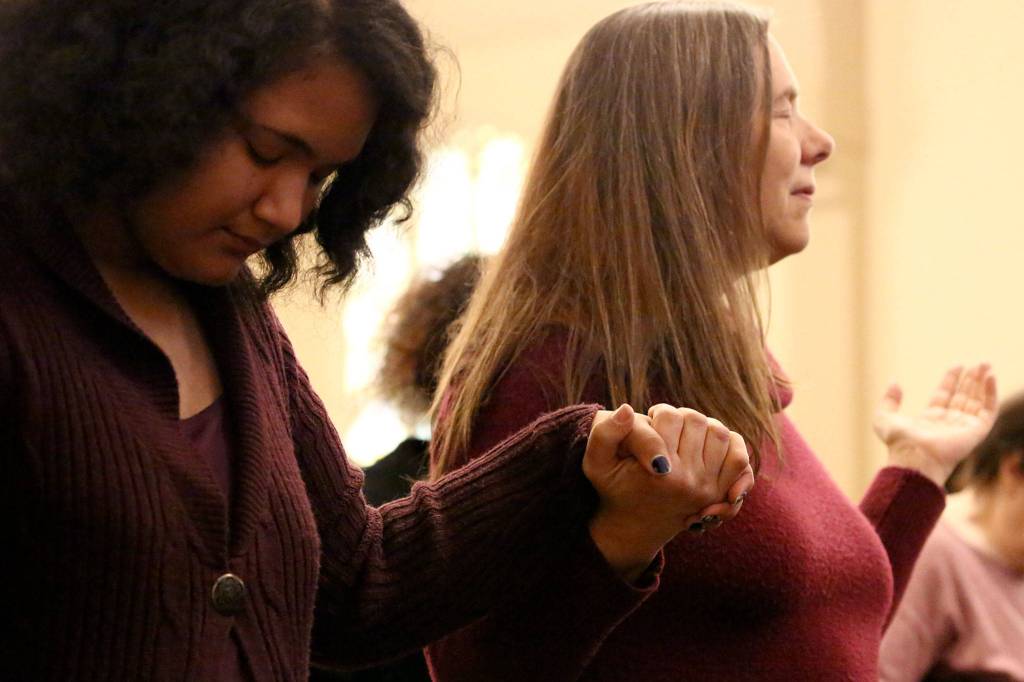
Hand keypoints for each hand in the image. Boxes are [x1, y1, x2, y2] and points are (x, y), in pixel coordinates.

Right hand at [583, 404, 753, 582]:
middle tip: (665, 429)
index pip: (670, 417)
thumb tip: (626, 410)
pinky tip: (706, 443)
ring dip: (702, 427)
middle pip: (696, 421)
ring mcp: (708, 488)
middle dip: (680, 419)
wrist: (633, 524)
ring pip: (718, 432)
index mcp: (661, 473)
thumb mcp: (596, 462)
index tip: (649, 423)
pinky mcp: (719, 492)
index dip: (658, 413)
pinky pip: (738, 457)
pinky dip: (728, 444)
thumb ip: (606, 433)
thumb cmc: (613, 486)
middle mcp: (688, 482)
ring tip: (683, 435)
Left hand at [873, 363, 996, 487]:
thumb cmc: (899, 442)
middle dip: (971, 379)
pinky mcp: (976, 431)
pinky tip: (990, 378)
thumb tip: (894, 382)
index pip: (945, 395)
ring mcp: (963, 427)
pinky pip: (988, 410)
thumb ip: (889, 400)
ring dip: (982, 383)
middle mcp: (949, 423)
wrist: (915, 457)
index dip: (951, 380)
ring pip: (977, 401)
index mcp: (930, 419)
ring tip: (986, 365)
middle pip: (963, 396)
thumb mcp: (884, 417)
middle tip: (979, 363)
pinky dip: (991, 394)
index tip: (958, 365)